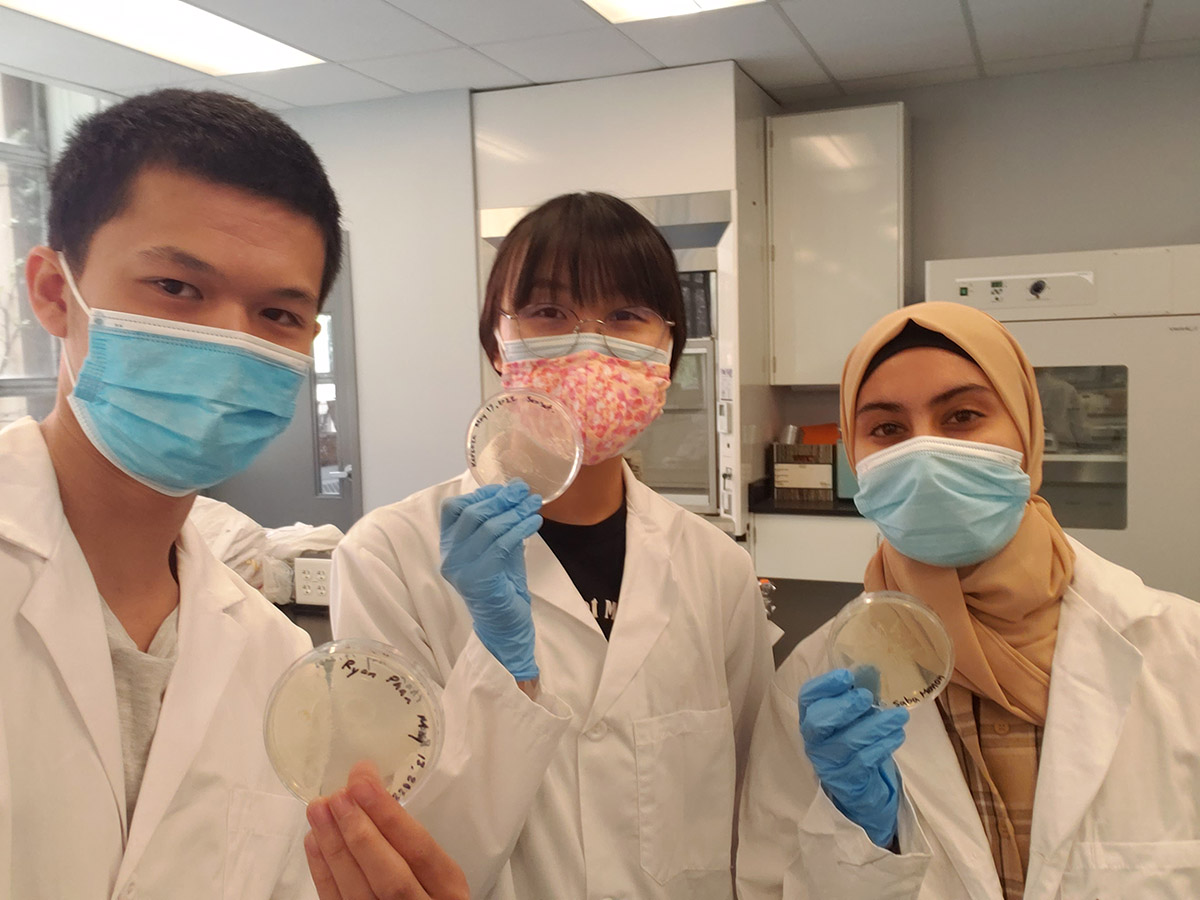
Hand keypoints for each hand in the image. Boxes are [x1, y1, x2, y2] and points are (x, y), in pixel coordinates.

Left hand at [305, 762, 469, 899]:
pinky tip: (314, 842)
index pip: (420, 851)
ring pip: (358, 893)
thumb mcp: (438, 876)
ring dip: (334, 848)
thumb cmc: (427, 896)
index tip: (365, 784)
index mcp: (449, 892)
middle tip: (338, 795)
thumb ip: (413, 849)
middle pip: (389, 875)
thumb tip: (374, 797)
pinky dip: (323, 873)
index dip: (390, 816)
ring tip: (318, 811)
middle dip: (360, 831)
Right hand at [439, 480, 541, 679]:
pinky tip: (535, 523)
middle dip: (501, 498)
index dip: (479, 494)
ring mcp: (461, 569)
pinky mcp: (478, 579)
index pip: (452, 509)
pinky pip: (501, 544)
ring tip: (534, 504)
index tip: (505, 488)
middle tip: (524, 490)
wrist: (505, 626)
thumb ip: (500, 524)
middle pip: (471, 514)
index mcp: (448, 546)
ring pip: (488, 527)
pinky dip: (520, 529)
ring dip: (515, 512)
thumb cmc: (502, 585)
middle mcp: (449, 557)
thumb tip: (515, 494)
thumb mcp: (498, 548)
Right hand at [798, 668, 908, 847]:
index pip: (808, 697)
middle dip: (844, 707)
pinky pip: (864, 761)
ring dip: (877, 726)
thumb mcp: (853, 713)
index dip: (825, 685)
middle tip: (867, 697)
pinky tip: (898, 735)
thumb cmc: (851, 737)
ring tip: (900, 716)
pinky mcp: (846, 779)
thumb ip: (859, 690)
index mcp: (811, 715)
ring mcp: (828, 761)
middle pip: (819, 721)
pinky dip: (883, 746)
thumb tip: (870, 667)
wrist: (854, 783)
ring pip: (848, 742)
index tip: (847, 676)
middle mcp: (814, 738)